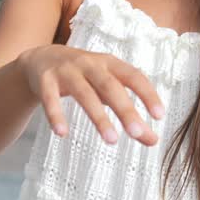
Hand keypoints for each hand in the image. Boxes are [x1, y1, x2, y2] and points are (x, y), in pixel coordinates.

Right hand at [17, 45, 164, 145]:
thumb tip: (154, 141)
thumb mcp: (107, 90)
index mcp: (109, 63)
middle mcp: (89, 64)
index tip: (159, 116)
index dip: (147, 94)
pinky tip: (62, 133)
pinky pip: (50, 99)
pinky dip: (56, 115)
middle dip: (125, 109)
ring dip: (98, 116)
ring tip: (111, 140)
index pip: (133, 76)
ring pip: (84, 93)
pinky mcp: (45, 81)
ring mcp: (66, 71)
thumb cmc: (84, 77)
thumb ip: (129, 114)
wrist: (41, 59)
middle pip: (110, 86)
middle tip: (138, 133)